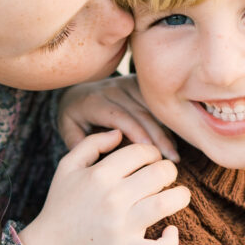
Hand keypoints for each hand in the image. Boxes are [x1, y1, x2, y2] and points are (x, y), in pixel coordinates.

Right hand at [18, 129, 190, 244]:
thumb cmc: (61, 204)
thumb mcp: (67, 167)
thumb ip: (91, 143)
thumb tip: (120, 133)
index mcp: (99, 174)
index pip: (141, 152)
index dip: (153, 152)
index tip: (151, 161)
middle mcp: (112, 198)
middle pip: (159, 173)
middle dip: (169, 170)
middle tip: (165, 176)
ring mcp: (120, 226)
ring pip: (165, 204)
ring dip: (180, 196)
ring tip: (178, 196)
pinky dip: (171, 240)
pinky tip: (170, 231)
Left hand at [58, 75, 178, 160]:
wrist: (77, 93)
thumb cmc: (75, 119)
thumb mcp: (68, 130)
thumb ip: (79, 143)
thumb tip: (101, 155)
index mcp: (94, 101)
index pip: (118, 115)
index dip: (134, 131)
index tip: (149, 149)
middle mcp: (112, 89)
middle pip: (140, 112)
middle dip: (157, 136)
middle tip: (170, 160)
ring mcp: (127, 84)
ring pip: (153, 107)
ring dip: (167, 130)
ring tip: (175, 154)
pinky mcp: (139, 84)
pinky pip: (157, 102)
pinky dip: (168, 121)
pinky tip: (176, 140)